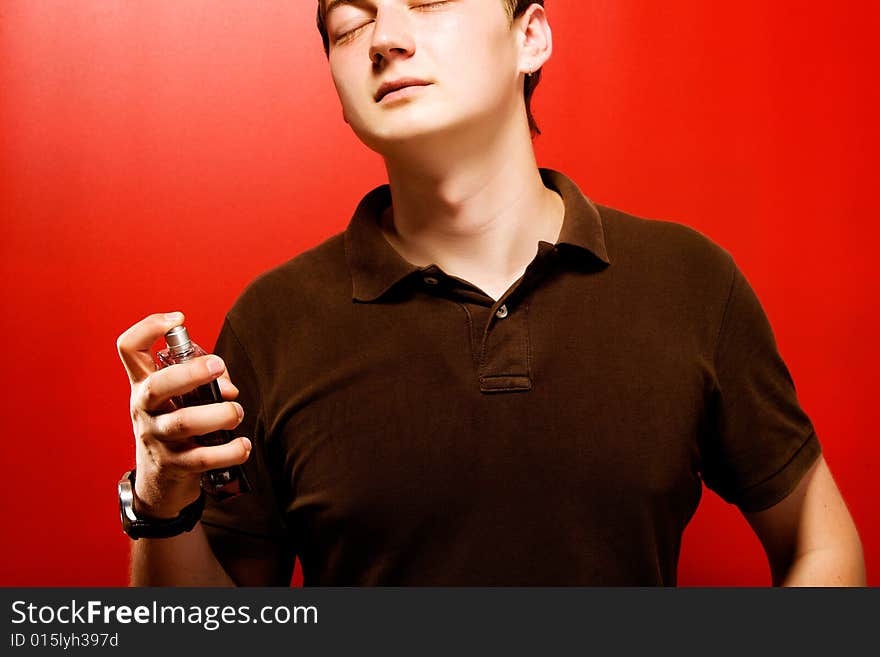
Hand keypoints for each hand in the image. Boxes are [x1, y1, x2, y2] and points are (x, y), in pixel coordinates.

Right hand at [116, 312, 250, 518]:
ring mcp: (157, 438)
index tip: (178, 319)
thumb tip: (228, 389)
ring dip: (220, 414)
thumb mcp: (181, 400)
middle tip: (218, 366)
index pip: (129, 349)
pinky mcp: (174, 465)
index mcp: (144, 385)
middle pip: (157, 385)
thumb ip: (207, 383)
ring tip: (237, 412)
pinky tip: (243, 445)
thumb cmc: (177, 428)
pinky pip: (202, 458)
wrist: (160, 481)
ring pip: (184, 423)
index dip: (148, 327)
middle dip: (190, 373)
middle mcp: (145, 409)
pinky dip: (229, 451)